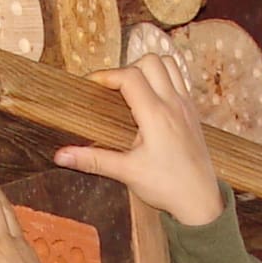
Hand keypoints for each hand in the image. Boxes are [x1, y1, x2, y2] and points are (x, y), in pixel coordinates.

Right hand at [57, 52, 222, 227]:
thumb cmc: (167, 187)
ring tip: (131, 89)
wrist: (201, 201)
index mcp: (156, 116)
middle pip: (150, 61)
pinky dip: (163, 78)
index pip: (129, 76)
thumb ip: (93, 159)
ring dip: (147, 69)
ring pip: (168, 65)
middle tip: (112, 89)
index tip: (90, 85)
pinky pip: (180, 79)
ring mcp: (186, 106)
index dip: (106, 75)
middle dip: (126, 68)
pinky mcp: (192, 112)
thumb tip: (61, 156)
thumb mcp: (126, 173)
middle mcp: (173, 104)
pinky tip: (151, 99)